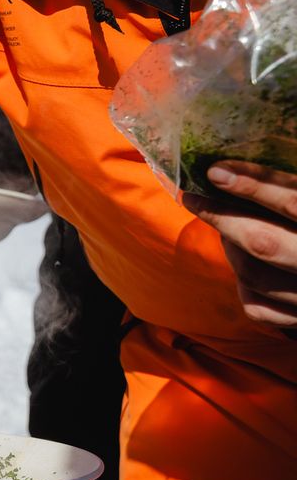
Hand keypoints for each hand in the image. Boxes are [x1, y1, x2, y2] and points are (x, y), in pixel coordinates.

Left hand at [183, 161, 296, 331]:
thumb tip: (276, 169)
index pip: (296, 203)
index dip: (256, 185)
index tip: (216, 169)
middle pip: (264, 244)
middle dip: (222, 217)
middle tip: (192, 195)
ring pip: (256, 277)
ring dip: (231, 247)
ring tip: (220, 221)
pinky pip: (262, 310)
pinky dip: (245, 285)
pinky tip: (242, 263)